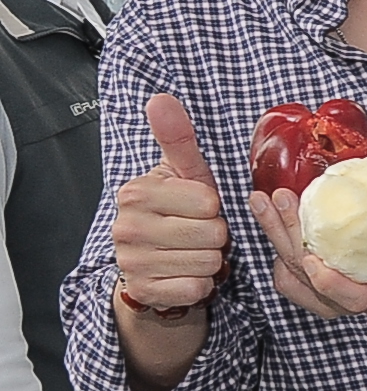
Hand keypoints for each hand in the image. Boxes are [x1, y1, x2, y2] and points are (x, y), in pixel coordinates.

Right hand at [114, 95, 229, 315]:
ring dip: (210, 261)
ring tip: (192, 252)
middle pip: (213, 234)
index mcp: (137, 193)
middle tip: (197, 233)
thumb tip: (161, 99)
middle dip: (215, 236)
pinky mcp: (142, 291)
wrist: (154, 263)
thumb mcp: (183, 174)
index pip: (208, 202)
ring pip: (208, 262)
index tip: (198, 209)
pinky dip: (200, 284)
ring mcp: (131, 261)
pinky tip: (185, 273)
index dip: (214, 208)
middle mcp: (126, 226)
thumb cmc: (178, 212)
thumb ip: (177, 138)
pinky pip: (197, 288)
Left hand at [251, 179, 366, 318]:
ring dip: (274, 237)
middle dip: (289, 236)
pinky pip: (285, 276)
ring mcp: (328, 294)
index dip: (332, 285)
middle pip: (310, 279)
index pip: (355, 300)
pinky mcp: (311, 284)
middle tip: (281, 199)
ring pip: (291, 276)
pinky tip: (270, 218)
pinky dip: (274, 247)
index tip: (314, 259)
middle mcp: (352, 297)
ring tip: (263, 202)